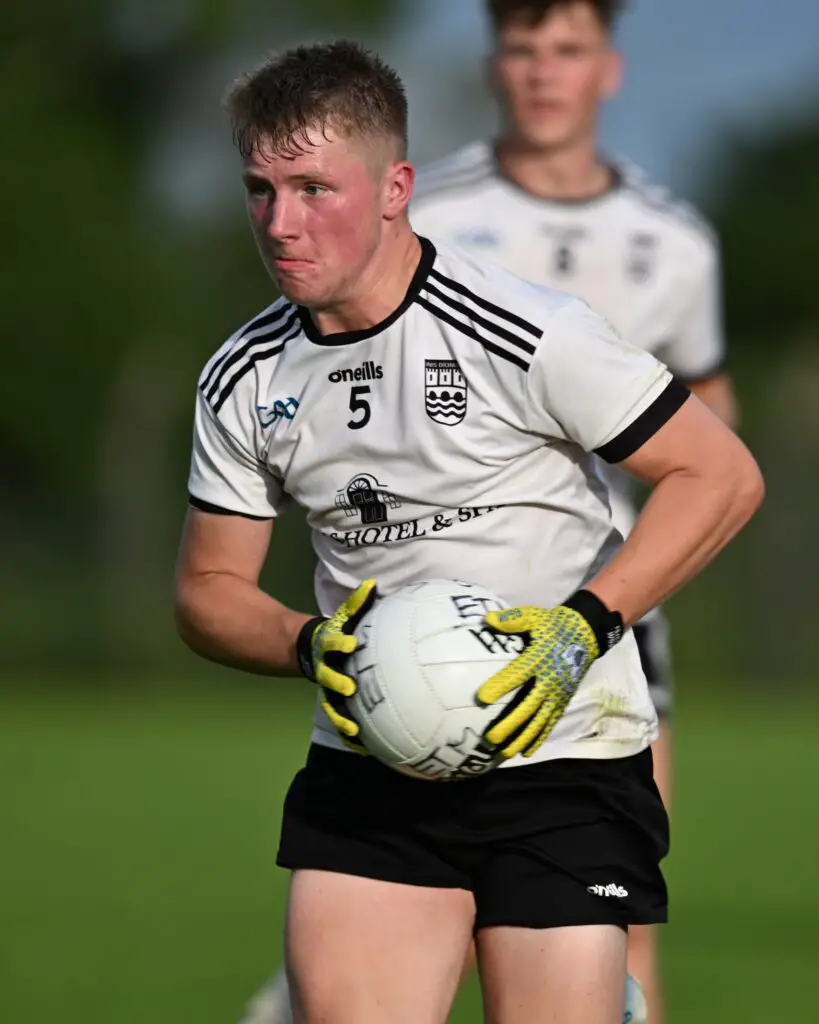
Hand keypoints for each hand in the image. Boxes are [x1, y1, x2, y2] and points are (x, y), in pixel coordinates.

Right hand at [296, 579, 377, 753]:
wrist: (311, 651)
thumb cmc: (338, 632)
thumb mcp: (344, 617)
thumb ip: (357, 603)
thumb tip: (372, 584)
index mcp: (330, 648)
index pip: (333, 645)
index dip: (339, 645)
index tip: (350, 645)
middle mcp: (327, 671)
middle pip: (329, 679)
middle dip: (337, 685)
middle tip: (350, 689)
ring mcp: (329, 690)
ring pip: (333, 707)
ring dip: (342, 719)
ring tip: (354, 731)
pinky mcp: (336, 705)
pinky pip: (344, 722)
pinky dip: (352, 737)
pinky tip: (367, 749)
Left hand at [477, 591, 622, 758]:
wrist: (585, 633)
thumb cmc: (553, 625)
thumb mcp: (534, 617)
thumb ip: (512, 620)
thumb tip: (487, 619)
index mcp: (539, 659)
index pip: (517, 675)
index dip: (501, 686)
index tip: (482, 698)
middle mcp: (549, 680)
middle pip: (528, 707)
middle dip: (510, 724)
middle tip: (491, 737)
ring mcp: (558, 693)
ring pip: (539, 721)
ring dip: (523, 738)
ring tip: (505, 752)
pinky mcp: (563, 700)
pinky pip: (550, 723)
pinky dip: (538, 738)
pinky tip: (526, 752)